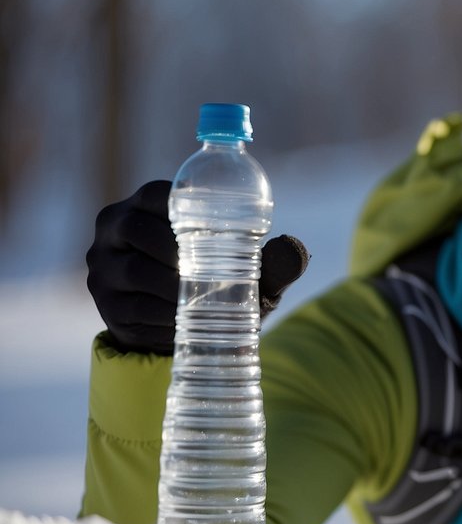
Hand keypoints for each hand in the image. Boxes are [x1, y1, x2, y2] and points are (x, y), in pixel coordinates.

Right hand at [86, 180, 309, 354]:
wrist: (187, 328)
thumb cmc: (220, 282)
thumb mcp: (248, 270)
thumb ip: (273, 259)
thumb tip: (296, 249)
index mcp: (145, 204)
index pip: (158, 194)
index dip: (184, 207)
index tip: (217, 230)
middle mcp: (115, 228)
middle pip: (139, 230)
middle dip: (178, 251)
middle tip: (211, 271)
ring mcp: (103, 267)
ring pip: (135, 271)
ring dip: (172, 287)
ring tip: (201, 298)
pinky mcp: (106, 304)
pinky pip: (133, 307)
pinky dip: (163, 315)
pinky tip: (184, 320)